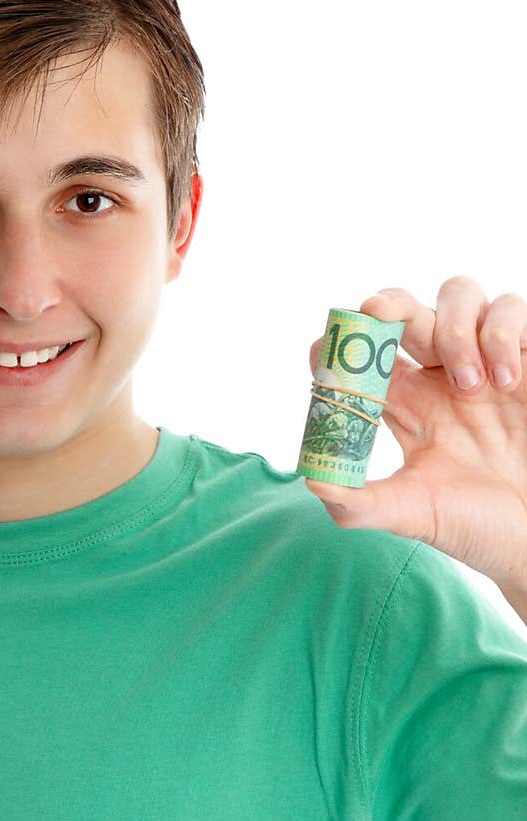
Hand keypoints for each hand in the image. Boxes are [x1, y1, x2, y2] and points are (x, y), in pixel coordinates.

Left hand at [302, 277, 526, 589]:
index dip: (343, 345)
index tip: (327, 355)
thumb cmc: (478, 526)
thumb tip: (313, 481)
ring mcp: (486, 361)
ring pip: (458, 294)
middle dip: (386, 304)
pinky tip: (507, 383)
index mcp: (407, 404)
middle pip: (404, 310)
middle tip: (377, 314)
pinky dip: (499, 336)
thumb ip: (361, 504)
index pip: (364, 356)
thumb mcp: (414, 515)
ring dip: (453, 329)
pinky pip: (509, 309)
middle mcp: (441, 375)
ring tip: (469, 384)